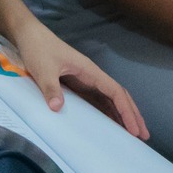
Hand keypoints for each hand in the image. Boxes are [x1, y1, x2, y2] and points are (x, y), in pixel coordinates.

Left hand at [8, 23, 148, 139]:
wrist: (28, 36)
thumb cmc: (38, 49)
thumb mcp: (43, 69)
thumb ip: (51, 87)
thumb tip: (57, 108)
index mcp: (89, 71)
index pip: (115, 92)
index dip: (126, 111)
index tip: (134, 129)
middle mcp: (91, 76)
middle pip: (118, 96)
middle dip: (132, 114)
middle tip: (143, 136)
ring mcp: (85, 80)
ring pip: (109, 99)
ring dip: (122, 114)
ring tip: (133, 134)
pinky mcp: (76, 84)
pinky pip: (97, 100)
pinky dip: (107, 112)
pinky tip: (110, 125)